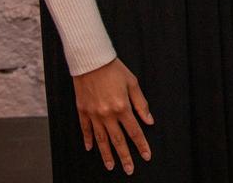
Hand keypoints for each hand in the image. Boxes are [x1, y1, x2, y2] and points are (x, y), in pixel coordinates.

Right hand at [72, 58, 153, 174]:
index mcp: (122, 107)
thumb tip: (149, 121)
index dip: (141, 145)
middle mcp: (107, 114)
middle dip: (125, 157)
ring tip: (111, 166)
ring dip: (107, 154)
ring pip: (101, 140)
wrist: (91, 61)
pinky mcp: (82, 111)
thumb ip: (141, 104)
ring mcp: (93, 114)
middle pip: (118, 141)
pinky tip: (91, 149)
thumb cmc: (114, 70)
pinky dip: (89, 140)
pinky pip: (86, 129)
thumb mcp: (133, 83)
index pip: (135, 132)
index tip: (146, 156)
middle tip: (130, 170)